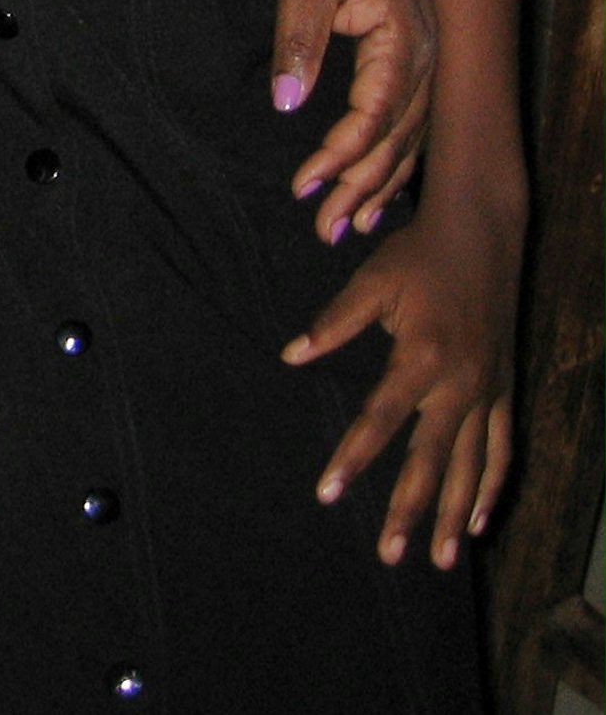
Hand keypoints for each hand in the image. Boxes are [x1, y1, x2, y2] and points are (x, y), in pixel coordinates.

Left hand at [273, 0, 436, 243]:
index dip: (341, 153)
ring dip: (378, 183)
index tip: (305, 184)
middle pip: (398, 137)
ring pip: (407, 137)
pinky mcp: (408, 55)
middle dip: (360, 185)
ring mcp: (424, 56)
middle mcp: (426, 53)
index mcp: (405, 36)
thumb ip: (297, 39)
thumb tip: (286, 103)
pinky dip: (391, 160)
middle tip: (323, 229)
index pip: (376, 114)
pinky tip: (372, 191)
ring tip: (347, 226)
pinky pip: (407, 121)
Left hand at [282, 197, 518, 569]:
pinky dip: (491, 486)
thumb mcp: (371, 282)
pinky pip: (501, 449)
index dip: (352, 458)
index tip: (328, 493)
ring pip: (470, 467)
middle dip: (409, 510)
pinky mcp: (504, 389)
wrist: (482, 236)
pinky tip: (477, 520)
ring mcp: (487, 391)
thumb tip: (291, 354)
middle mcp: (460, 383)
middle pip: (430, 460)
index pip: (379, 420)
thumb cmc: (417, 256)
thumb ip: (334, 322)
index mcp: (421, 357)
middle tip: (389, 554)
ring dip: (453, 514)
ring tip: (437, 559)